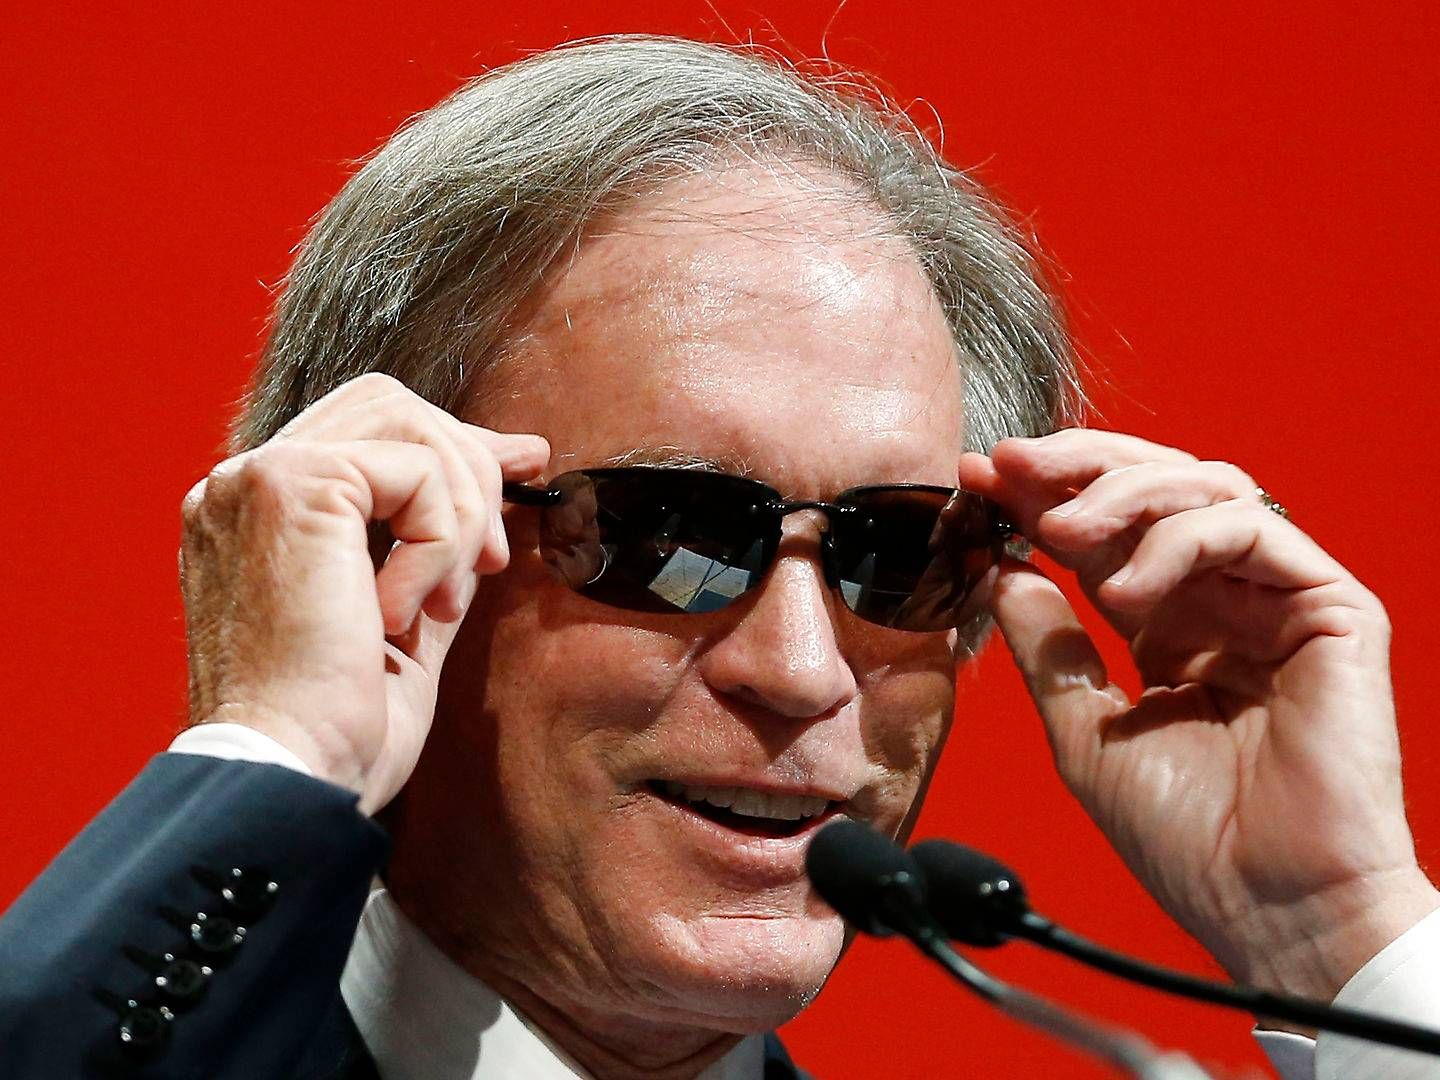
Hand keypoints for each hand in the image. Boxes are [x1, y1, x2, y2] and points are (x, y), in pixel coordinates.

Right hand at [179, 373, 548, 813]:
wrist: (291, 775)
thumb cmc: (339, 726)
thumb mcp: (405, 617)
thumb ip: (439, 542)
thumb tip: (508, 470)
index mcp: (257, 516)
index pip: (368, 433)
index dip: (452, 446)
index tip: (520, 472)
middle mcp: (243, 484)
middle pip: (391, 407)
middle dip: (469, 465)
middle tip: (496, 554)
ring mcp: (259, 478)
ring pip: (413, 428)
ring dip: (461, 513)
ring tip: (447, 604)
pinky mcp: (293, 487)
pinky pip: (418, 474)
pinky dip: (441, 544)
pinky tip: (409, 615)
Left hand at [960, 430, 1438, 1000]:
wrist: (1267, 906)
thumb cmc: (1187, 838)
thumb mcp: (1084, 729)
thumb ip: (1048, 646)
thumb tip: (999, 571)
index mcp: (1169, 626)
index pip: (1103, 534)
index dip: (1040, 496)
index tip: (975, 475)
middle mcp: (1224, 601)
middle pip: (1156, 487)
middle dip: (1076, 465)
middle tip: (1010, 465)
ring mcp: (1277, 599)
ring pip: (1205, 488)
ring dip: (1121, 495)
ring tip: (1061, 533)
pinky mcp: (1331, 608)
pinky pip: (1252, 530)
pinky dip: (1179, 539)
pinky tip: (1124, 585)